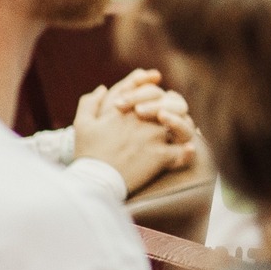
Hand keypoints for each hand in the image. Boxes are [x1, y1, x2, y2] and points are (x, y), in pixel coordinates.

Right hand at [74, 82, 194, 195]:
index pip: (147, 90)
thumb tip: (102, 88)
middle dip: (170, 106)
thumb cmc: (87, 154)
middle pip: (167, 103)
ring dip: (181, 124)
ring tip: (177, 131)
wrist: (93, 181)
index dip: (153, 89)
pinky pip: (182, 151)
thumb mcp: (82, 125)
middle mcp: (143, 119)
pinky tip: (188, 149)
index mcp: (126, 110)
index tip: (156, 91)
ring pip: (179, 123)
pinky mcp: (161, 155)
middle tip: (168, 115)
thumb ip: (90, 103)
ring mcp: (154, 136)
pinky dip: (186, 151)